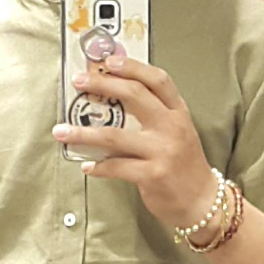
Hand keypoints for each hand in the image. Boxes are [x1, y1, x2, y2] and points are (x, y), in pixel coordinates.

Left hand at [52, 57, 217, 231]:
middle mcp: (172, 127)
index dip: (132, 66)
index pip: (157, 80)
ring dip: (83, 133)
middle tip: (79, 82)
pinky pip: (116, 167)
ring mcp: (163, 151)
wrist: (203, 201)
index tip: (108, 61)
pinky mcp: (153, 175)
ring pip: (115, 135)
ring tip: (61, 130)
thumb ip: (154, 115)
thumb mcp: (177, 132)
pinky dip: (98, 167)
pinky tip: (86, 166)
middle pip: (134, 95)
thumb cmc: (184, 166)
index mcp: (178, 113)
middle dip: (103, 84)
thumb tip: (113, 100)